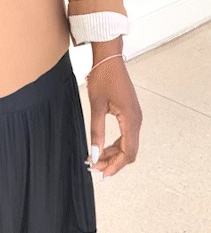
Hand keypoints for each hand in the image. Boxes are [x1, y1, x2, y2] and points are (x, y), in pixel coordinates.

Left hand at [85, 57, 142, 177]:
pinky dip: (115, 144)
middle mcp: (137, 120)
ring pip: (128, 144)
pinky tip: (103, 147)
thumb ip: (96, 131)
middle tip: (95, 167)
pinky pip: (126, 135)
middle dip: (113, 162)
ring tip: (96, 158)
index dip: (115, 165)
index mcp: (131, 119)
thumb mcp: (96, 105)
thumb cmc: (103, 77)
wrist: (109, 58)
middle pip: (129, 151)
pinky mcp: (130, 113)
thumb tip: (95, 153)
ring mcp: (135, 117)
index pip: (128, 152)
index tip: (101, 173)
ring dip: (113, 154)